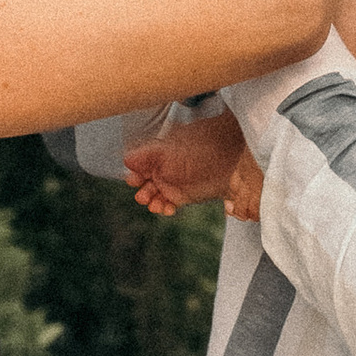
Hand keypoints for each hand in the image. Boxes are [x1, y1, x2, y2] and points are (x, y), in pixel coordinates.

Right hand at [123, 106, 264, 223]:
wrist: (229, 156)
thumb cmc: (202, 146)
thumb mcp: (172, 150)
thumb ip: (149, 154)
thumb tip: (126, 160)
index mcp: (157, 154)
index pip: (138, 165)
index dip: (135, 174)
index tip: (135, 180)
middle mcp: (162, 169)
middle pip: (143, 183)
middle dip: (142, 191)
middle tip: (146, 195)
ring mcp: (172, 182)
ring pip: (154, 196)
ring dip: (152, 201)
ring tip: (157, 204)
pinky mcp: (182, 196)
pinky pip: (167, 204)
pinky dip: (164, 208)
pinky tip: (167, 209)